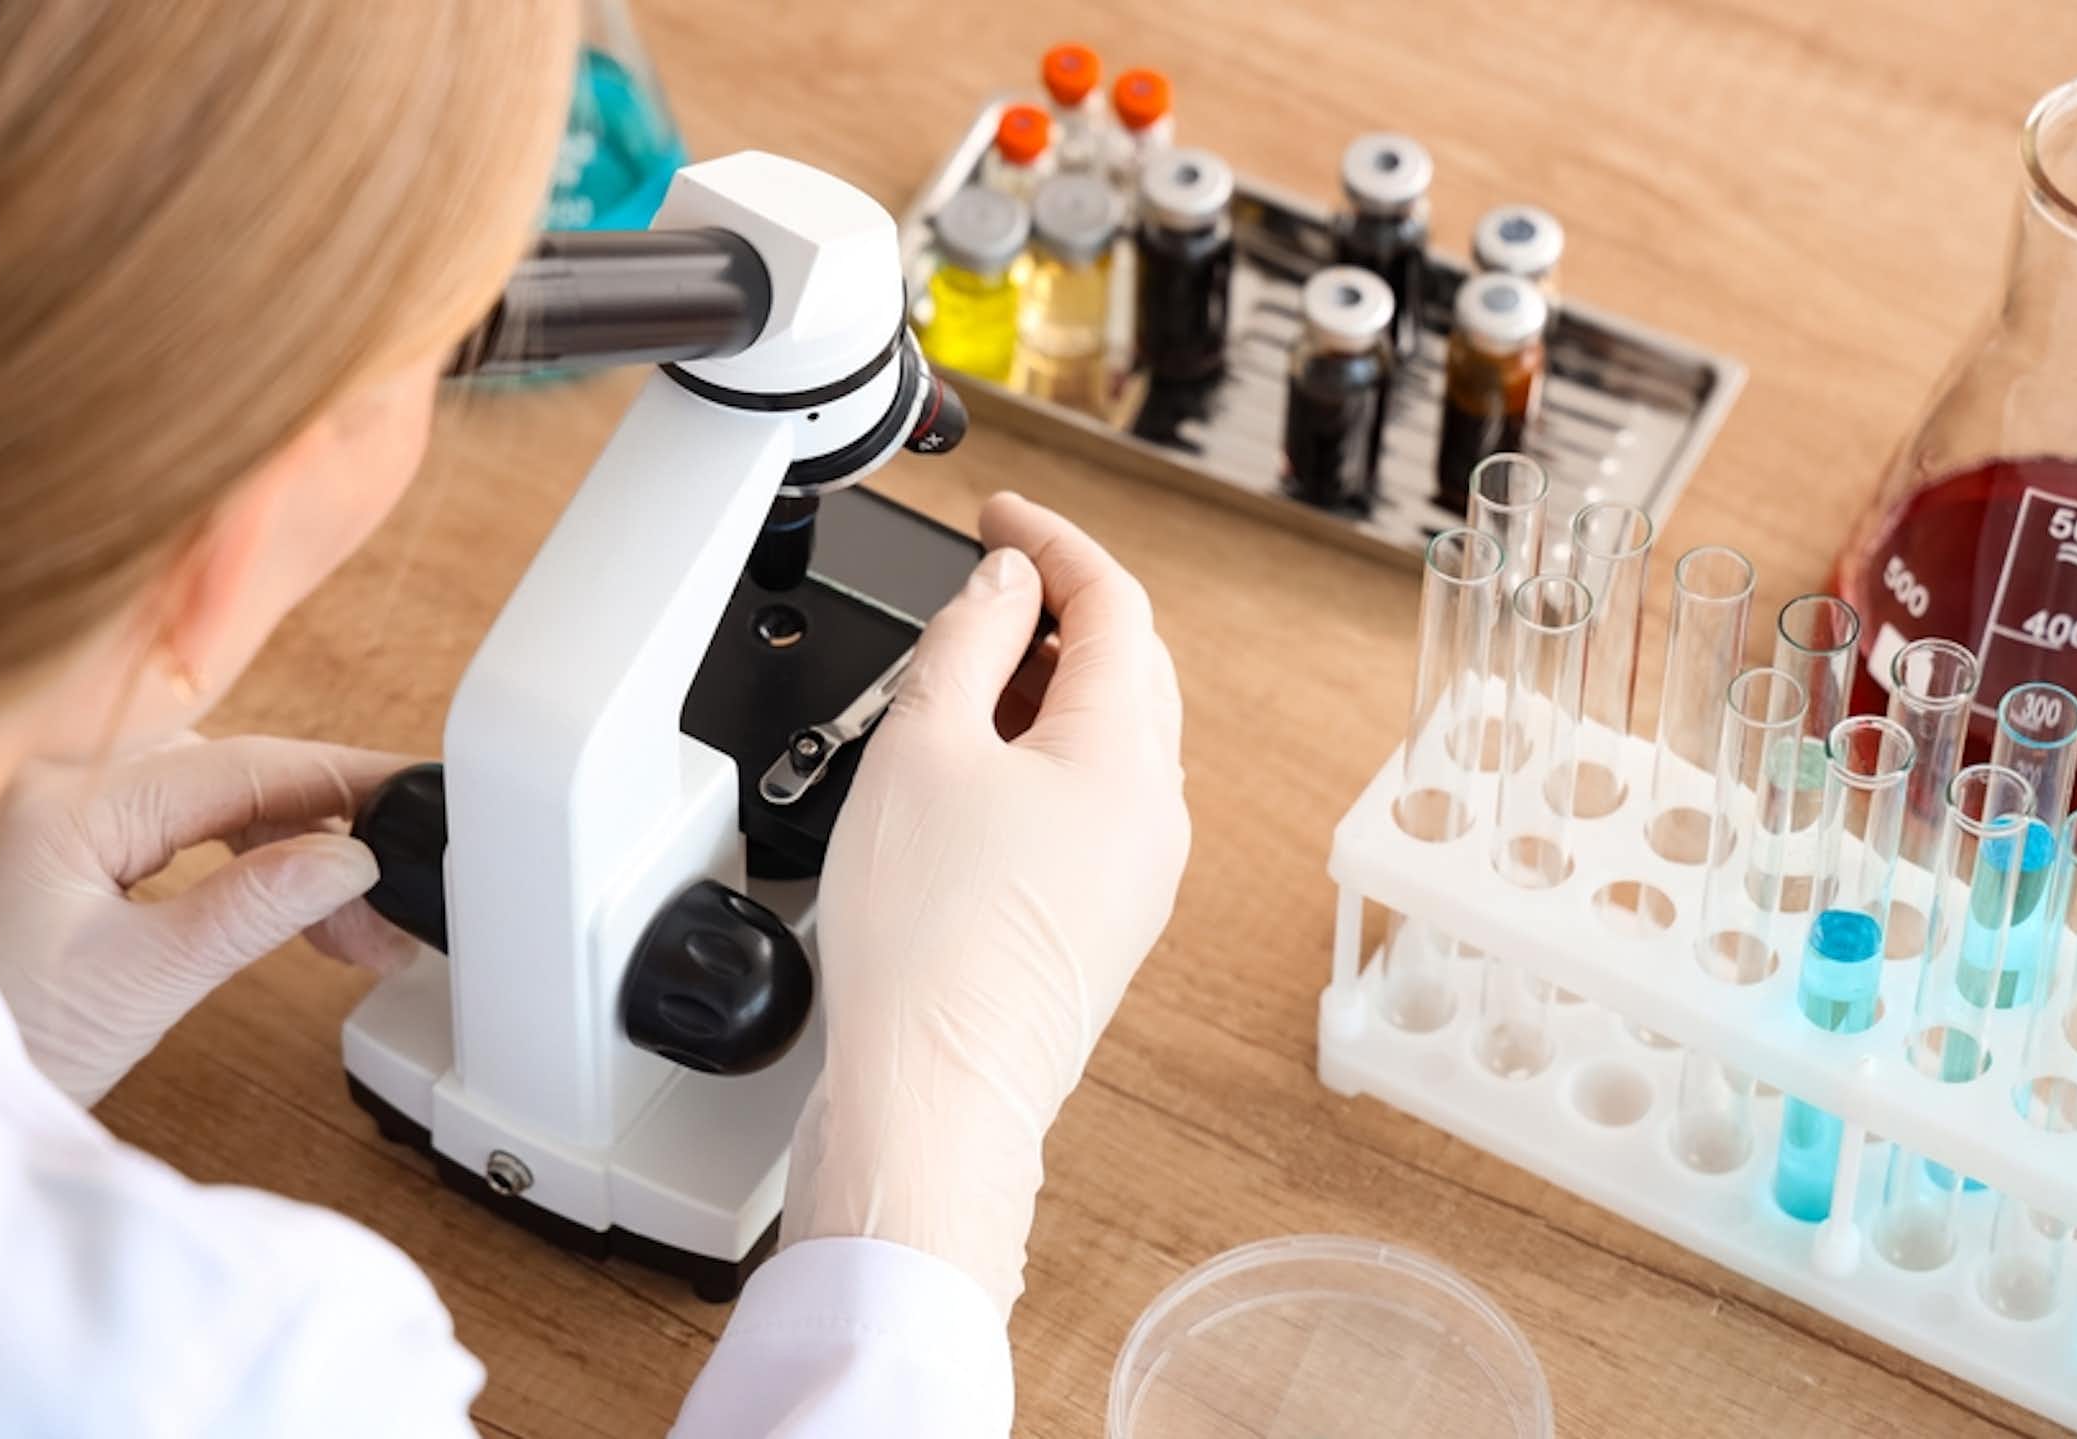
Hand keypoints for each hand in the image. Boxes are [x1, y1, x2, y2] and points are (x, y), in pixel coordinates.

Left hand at [0, 733, 419, 1105]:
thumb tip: (350, 859)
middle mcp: (62, 785)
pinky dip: (245, 868)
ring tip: (349, 933)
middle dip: (321, 836)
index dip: (337, 779)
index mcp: (69, 800)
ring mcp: (64, 815)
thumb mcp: (145, 981)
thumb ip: (253, 908)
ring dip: (290, 857)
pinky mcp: (71, 851)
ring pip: (215, 805)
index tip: (410, 793)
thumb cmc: (6, 1041)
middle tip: (385, 909)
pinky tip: (287, 910)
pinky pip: (183, 831)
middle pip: (232, 779)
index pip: (237, 767)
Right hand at [785, 492, 1189, 1316]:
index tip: (1002, 513)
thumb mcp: (922, 748)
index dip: (1055, 540)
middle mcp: (1154, 815)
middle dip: (1060, 610)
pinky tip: (972, 773)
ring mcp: (1138, 874)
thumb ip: (966, 641)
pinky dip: (1042, 757)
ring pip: (1111, 739)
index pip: (1118, 604)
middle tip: (983, 585)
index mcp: (1126, 755)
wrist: (931, 1096)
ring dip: (1048, 686)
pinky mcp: (1104, 922)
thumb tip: (1003, 589)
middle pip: (1131, 668)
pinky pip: (1092, 804)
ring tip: (960, 679)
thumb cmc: (925, 942)